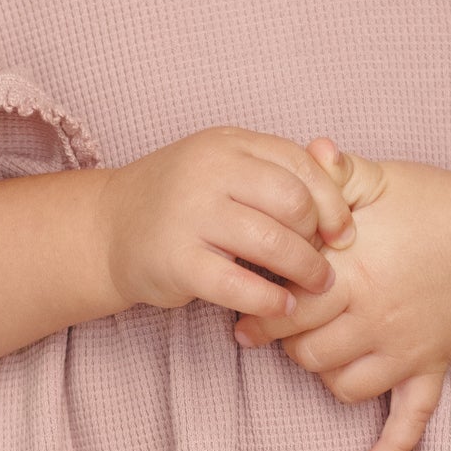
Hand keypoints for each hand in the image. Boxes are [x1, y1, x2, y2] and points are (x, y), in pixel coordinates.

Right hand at [98, 127, 357, 322]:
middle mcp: (209, 171)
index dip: (332, 202)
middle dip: (317, 237)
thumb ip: (277, 169)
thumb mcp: (225, 167)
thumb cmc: (183, 200)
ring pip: (272, 242)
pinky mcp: (176, 261)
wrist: (108, 228)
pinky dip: (270, 300)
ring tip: (314, 286)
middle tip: (324, 261)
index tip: (342, 233)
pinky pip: (239, 285)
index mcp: (229, 143)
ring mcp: (190, 215)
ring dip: (304, 271)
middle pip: (292, 202)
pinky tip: (282, 307)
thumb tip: (341, 168)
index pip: (300, 165)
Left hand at [233, 137, 450, 450]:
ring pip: (339, 383)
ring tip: (312, 347)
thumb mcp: (382, 179)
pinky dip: (391, 448)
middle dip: (279, 339)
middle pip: (304, 349)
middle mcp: (377, 314)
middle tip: (266, 325)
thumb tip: (305, 150)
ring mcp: (406, 346)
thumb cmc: (435, 202)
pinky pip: (412, 417)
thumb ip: (337, 172)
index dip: (257, 305)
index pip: (288, 302)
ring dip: (318, 371)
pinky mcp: (431, 365)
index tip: (242, 300)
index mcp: (357, 268)